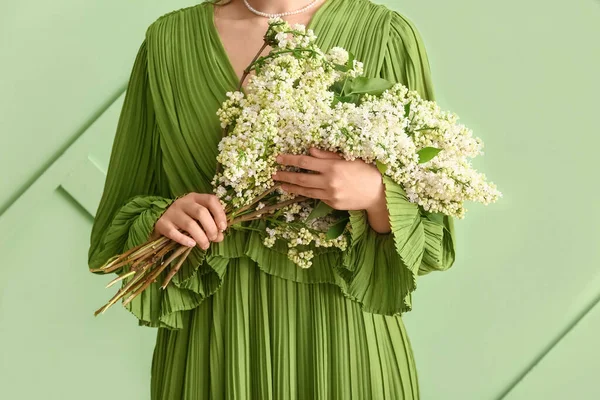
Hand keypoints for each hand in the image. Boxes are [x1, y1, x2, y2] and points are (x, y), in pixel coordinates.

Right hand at [149, 193, 226, 248]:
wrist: (159, 218)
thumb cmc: (185, 218)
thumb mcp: (199, 217)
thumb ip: (211, 225)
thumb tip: (220, 237)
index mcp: (195, 198)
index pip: (211, 200)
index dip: (219, 214)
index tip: (223, 228)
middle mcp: (183, 202)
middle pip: (201, 213)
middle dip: (211, 228)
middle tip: (213, 238)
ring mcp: (172, 212)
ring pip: (189, 224)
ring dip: (201, 237)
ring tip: (205, 245)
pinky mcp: (162, 224)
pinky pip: (174, 233)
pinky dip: (185, 240)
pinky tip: (192, 244)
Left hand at [273, 148, 390, 232]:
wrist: (377, 192)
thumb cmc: (364, 170)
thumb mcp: (347, 158)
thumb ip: (326, 155)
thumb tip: (309, 151)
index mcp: (332, 166)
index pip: (305, 162)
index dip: (290, 160)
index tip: (278, 159)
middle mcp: (329, 181)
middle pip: (301, 178)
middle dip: (285, 176)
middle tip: (273, 174)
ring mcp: (330, 194)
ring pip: (305, 191)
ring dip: (291, 188)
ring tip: (281, 185)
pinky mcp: (332, 204)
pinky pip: (317, 197)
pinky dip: (308, 193)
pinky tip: (301, 190)